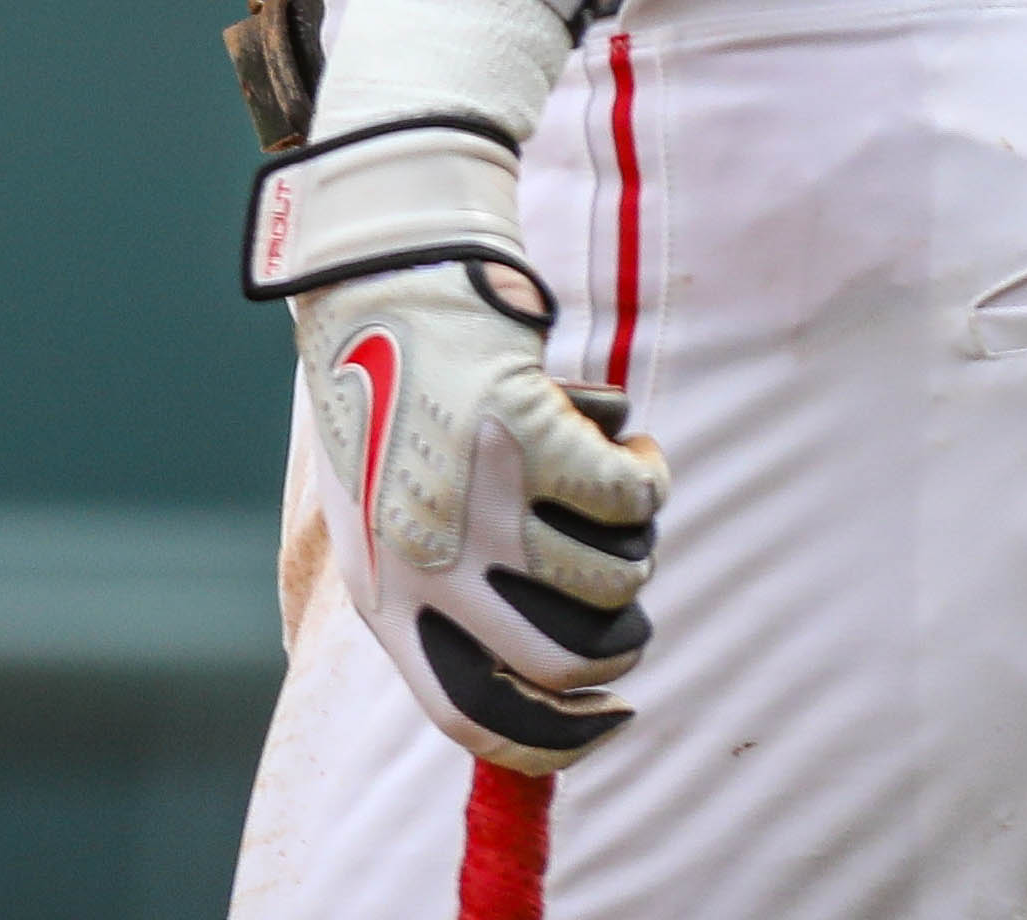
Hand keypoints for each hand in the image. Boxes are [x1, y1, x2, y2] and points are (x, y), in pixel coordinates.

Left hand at [242, 0, 666, 773]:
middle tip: (621, 583)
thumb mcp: (393, 522)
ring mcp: (483, 505)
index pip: (477, 720)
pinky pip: (636, 499)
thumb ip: (452, 604)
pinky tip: (621, 434)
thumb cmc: (393, 409)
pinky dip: (646, 470)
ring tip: (594, 479)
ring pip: (617, 578)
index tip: (611, 718)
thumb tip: (553, 698)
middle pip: (571, 666)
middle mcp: (430, 563)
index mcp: (386, 596)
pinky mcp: (532, 442)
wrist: (380, 286)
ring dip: (628, 534)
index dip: (559, 740)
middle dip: (621, 634)